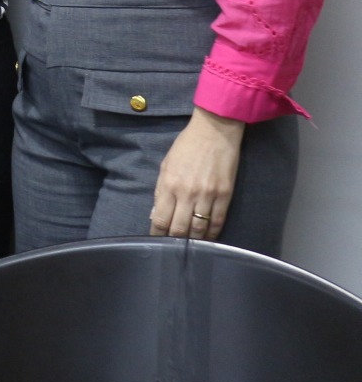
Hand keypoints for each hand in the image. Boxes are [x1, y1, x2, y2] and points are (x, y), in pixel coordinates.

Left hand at [150, 107, 245, 239]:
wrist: (214, 132)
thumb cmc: (186, 147)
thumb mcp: (166, 165)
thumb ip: (161, 191)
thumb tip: (157, 214)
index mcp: (169, 185)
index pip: (161, 219)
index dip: (157, 234)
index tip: (156, 241)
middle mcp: (188, 194)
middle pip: (180, 229)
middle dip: (174, 241)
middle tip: (172, 248)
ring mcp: (208, 196)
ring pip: (199, 229)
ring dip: (193, 241)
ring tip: (189, 247)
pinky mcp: (225, 196)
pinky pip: (218, 221)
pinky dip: (212, 233)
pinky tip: (207, 239)